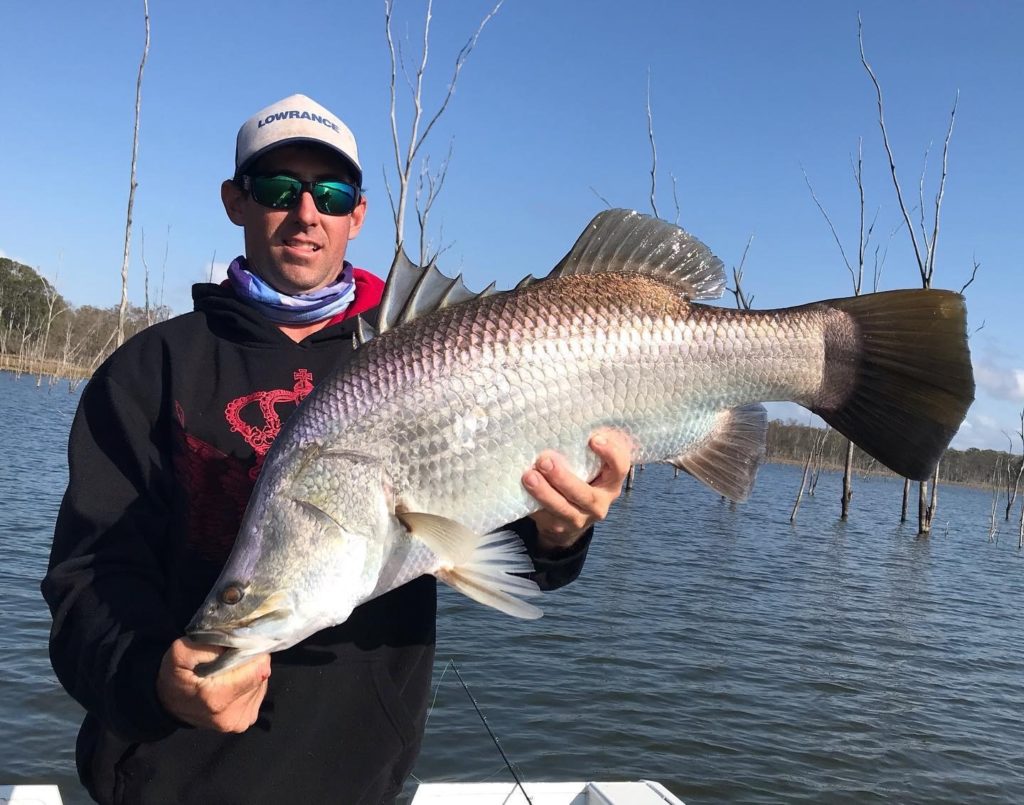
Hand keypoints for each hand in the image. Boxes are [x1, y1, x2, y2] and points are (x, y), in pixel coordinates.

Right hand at [156, 638, 269, 732]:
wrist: (170, 704)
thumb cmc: (175, 677)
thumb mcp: (181, 653)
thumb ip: (207, 645)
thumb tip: (238, 644)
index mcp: (216, 697)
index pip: (258, 668)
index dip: (252, 651)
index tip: (240, 646)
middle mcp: (231, 715)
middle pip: (261, 674)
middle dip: (249, 661)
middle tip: (230, 658)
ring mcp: (240, 721)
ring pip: (261, 683)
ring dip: (249, 673)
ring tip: (229, 672)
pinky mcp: (244, 721)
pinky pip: (258, 693)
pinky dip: (249, 684)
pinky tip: (233, 683)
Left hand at [523, 429, 633, 552]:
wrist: (567, 518)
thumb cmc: (579, 479)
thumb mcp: (588, 467)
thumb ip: (584, 451)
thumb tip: (565, 415)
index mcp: (611, 483)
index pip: (620, 468)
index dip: (610, 454)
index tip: (594, 439)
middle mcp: (599, 503)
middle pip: (585, 494)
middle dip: (564, 478)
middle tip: (545, 460)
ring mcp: (579, 518)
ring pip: (563, 508)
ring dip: (544, 492)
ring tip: (529, 476)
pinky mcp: (559, 526)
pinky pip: (546, 515)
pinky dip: (534, 501)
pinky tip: (522, 488)